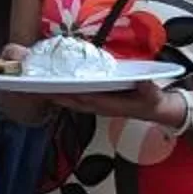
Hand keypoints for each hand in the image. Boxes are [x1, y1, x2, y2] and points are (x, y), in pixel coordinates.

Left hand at [51, 80, 173, 123]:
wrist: (155, 111)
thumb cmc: (152, 102)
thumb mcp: (154, 96)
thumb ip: (149, 89)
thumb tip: (144, 82)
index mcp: (112, 106)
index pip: (89, 100)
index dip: (74, 94)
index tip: (60, 88)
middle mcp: (101, 107)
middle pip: (73, 102)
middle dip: (56, 96)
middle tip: (38, 87)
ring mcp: (97, 106)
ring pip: (71, 102)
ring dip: (56, 96)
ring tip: (39, 87)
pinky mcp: (96, 103)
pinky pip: (75, 100)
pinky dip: (63, 94)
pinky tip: (54, 88)